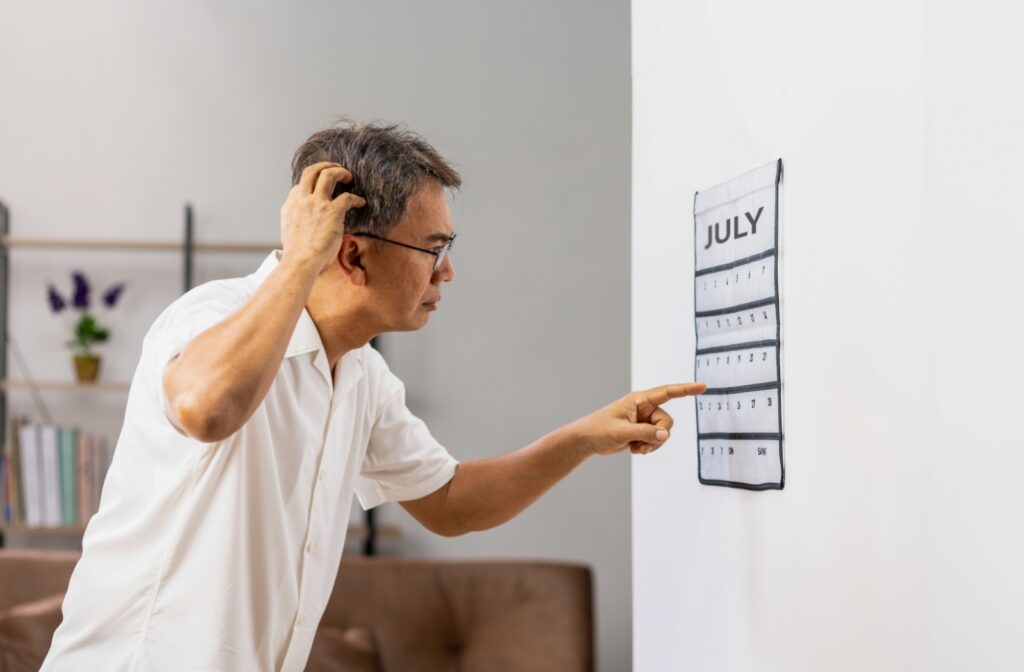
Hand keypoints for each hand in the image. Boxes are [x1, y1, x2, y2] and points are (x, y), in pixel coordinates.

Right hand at [280, 161, 366, 273]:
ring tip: (349, 177)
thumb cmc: (297, 256)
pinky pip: (347, 197)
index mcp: (290, 205)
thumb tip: (306, 227)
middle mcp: (301, 199)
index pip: (300, 186)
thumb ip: (298, 223)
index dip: (312, 185)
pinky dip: (356, 198)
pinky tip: (361, 202)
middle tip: (337, 169)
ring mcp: (316, 203)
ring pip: (328, 174)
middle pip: (312, 171)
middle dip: (326, 165)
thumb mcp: (290, 233)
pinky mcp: (331, 211)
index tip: (321, 189)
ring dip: (340, 172)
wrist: (299, 262)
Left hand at [569, 382, 706, 456]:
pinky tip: (634, 449)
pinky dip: (648, 447)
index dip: (686, 389)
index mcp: (639, 400)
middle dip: (658, 436)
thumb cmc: (599, 430)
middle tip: (641, 445)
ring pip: (663, 433)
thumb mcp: (622, 432)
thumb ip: (644, 433)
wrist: (587, 440)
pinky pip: (656, 440)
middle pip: (667, 422)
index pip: (668, 392)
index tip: (703, 387)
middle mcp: (644, 408)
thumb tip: (665, 435)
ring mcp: (644, 420)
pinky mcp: (642, 431)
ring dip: (652, 444)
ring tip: (635, 448)